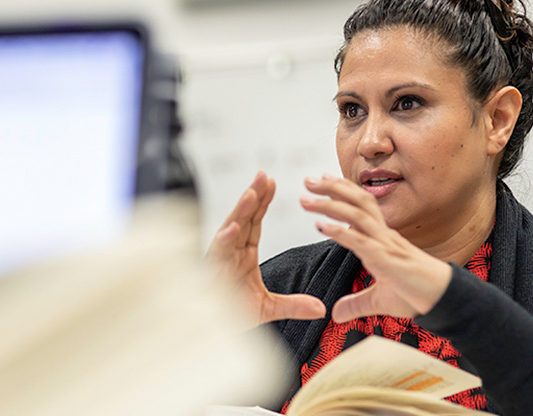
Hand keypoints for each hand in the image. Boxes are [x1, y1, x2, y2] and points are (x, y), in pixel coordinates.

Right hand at [207, 171, 325, 325]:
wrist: (211, 330)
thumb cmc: (230, 313)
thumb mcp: (268, 308)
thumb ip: (293, 305)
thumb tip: (321, 309)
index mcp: (243, 253)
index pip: (255, 222)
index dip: (263, 202)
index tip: (272, 183)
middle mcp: (231, 251)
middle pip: (243, 218)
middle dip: (253, 195)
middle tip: (264, 175)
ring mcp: (221, 259)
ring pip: (230, 229)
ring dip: (240, 211)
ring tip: (252, 193)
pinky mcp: (211, 270)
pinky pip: (218, 252)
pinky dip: (225, 239)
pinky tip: (234, 227)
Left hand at [300, 174, 452, 321]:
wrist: (444, 301)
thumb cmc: (418, 295)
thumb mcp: (379, 301)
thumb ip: (356, 304)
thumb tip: (336, 313)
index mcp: (382, 239)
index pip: (362, 207)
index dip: (343, 192)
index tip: (323, 181)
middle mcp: (383, 236)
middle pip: (357, 202)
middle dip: (332, 189)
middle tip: (308, 180)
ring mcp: (385, 245)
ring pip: (356, 216)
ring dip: (329, 205)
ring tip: (306, 200)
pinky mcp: (386, 259)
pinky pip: (360, 241)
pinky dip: (339, 232)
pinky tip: (321, 225)